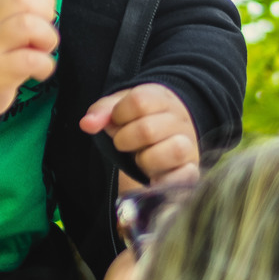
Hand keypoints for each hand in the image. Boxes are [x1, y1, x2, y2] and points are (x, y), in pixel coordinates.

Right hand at [0, 0, 57, 124]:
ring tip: (42, 52)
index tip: (44, 18)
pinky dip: (45, 65)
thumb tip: (49, 10)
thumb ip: (19, 15)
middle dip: (46, 14)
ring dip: (47, 39)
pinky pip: (30, 60)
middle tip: (43, 34)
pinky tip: (40, 72)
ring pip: (28, 25)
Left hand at [80, 84, 198, 187]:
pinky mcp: (191, 169)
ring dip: (147, 159)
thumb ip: (102, 112)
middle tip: (124, 144)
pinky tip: (153, 179)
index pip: (139, 101)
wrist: (171, 132)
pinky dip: (168, 180)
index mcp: (161, 99)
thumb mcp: (120, 109)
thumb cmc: (140, 120)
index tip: (117, 121)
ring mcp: (188, 144)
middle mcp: (179, 120)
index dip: (119, 114)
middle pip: (148, 130)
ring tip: (141, 159)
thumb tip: (87, 124)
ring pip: (174, 150)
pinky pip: (187, 175)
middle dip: (126, 140)